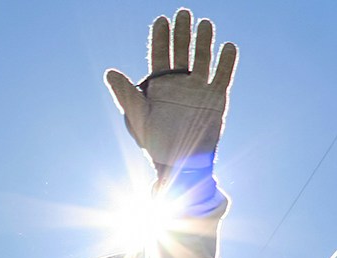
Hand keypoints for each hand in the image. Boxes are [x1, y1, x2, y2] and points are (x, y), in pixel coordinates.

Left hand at [104, 9, 237, 171]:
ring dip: (204, 41)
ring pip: (203, 59)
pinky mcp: (216, 98)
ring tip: (205, 23)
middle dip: (182, 32)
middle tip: (183, 12)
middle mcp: (179, 84)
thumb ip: (126, 94)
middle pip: (181, 52)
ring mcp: (198, 90)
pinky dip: (226, 61)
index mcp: (158, 87)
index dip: (160, 38)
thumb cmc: (155, 144)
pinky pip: (223, 76)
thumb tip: (109, 71)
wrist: (181, 164)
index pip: (160, 56)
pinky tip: (228, 46)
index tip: (161, 20)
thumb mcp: (138, 118)